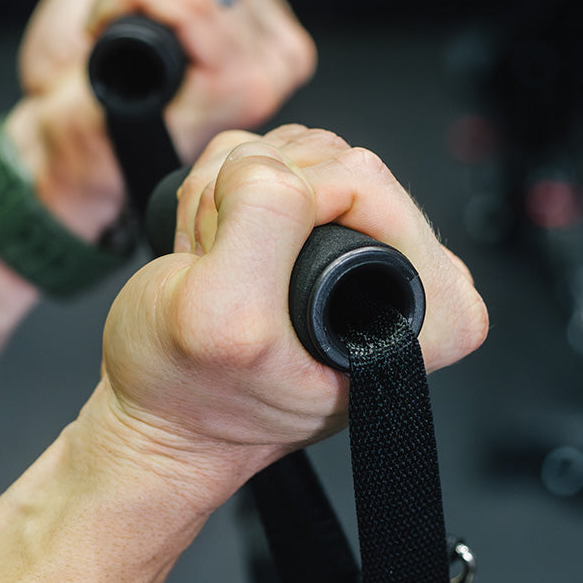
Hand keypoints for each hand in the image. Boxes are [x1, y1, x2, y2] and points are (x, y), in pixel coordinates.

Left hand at [7, 0, 315, 241]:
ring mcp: (264, 74)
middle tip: (111, 29)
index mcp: (258, 27)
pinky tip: (117, 53)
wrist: (63, 145)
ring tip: (114, 43)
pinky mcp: (241, 91)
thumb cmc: (86, 89)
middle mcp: (276, 52)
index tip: (121, 4)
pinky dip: (136, 8)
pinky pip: (190, 5)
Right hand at [94, 125, 487, 502]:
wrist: (160, 425)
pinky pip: (272, 167)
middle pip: (332, 160)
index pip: (366, 183)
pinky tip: (215, 253)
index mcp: (422, 319)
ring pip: (298, 157)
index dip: (288, 198)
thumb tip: (275, 162)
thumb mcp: (216, 314)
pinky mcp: (318, 247)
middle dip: (255, 195)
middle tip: (223, 266)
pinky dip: (224, 197)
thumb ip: (264, 219)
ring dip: (232, 197)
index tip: (247, 255)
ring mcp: (361, 263)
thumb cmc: (186, 397)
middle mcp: (404, 288)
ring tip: (215, 267)